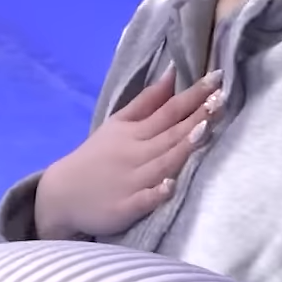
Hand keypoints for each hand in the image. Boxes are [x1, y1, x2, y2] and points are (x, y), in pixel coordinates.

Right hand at [34, 65, 223, 239]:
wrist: (60, 195)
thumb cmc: (98, 156)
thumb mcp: (118, 123)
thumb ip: (147, 101)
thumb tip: (173, 73)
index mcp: (135, 132)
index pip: (169, 110)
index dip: (194, 94)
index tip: (217, 77)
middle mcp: (137, 153)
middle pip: (171, 133)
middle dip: (197, 117)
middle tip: (221, 99)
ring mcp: (132, 181)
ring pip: (163, 163)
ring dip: (183, 148)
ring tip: (205, 130)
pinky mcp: (125, 208)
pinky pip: (143, 200)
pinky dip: (157, 193)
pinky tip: (171, 185)